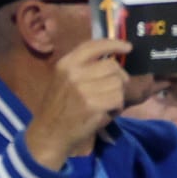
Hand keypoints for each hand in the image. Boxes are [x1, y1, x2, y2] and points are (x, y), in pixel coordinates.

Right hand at [24, 38, 130, 169]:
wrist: (49, 133)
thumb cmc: (60, 106)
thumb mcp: (64, 80)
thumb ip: (85, 67)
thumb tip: (115, 58)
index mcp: (66, 64)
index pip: (93, 46)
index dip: (114, 44)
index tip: (128, 47)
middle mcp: (74, 74)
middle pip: (113, 66)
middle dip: (118, 78)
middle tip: (111, 90)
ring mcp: (83, 89)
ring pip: (119, 83)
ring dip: (117, 95)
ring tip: (104, 103)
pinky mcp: (93, 105)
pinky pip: (118, 99)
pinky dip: (117, 107)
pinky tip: (105, 113)